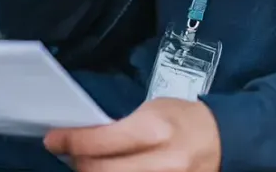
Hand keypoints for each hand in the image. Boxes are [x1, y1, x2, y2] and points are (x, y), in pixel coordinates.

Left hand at [44, 97, 221, 171]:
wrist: (223, 141)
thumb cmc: (183, 120)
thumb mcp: (152, 111)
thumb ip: (120, 128)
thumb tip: (84, 139)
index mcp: (155, 131)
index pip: (101, 141)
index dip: (70, 141)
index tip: (53, 139)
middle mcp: (162, 162)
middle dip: (78, 163)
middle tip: (69, 153)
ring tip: (88, 164)